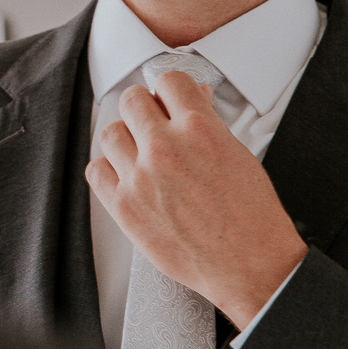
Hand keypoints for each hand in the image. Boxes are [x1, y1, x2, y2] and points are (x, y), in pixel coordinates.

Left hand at [85, 71, 307, 328]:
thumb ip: (208, 122)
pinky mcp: (124, 207)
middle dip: (145, 109)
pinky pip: (96, 170)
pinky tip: (125, 176)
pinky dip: (108, 170)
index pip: (168, 80)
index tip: (169, 99)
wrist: (251, 267)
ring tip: (141, 153)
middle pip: (131, 100)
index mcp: (199, 130)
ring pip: (110, 132)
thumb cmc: (252, 217)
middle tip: (153, 123)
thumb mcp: (238, 153)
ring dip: (124, 138)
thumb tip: (191, 99)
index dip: (171, 90)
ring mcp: (140, 178)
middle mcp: (165, 149)